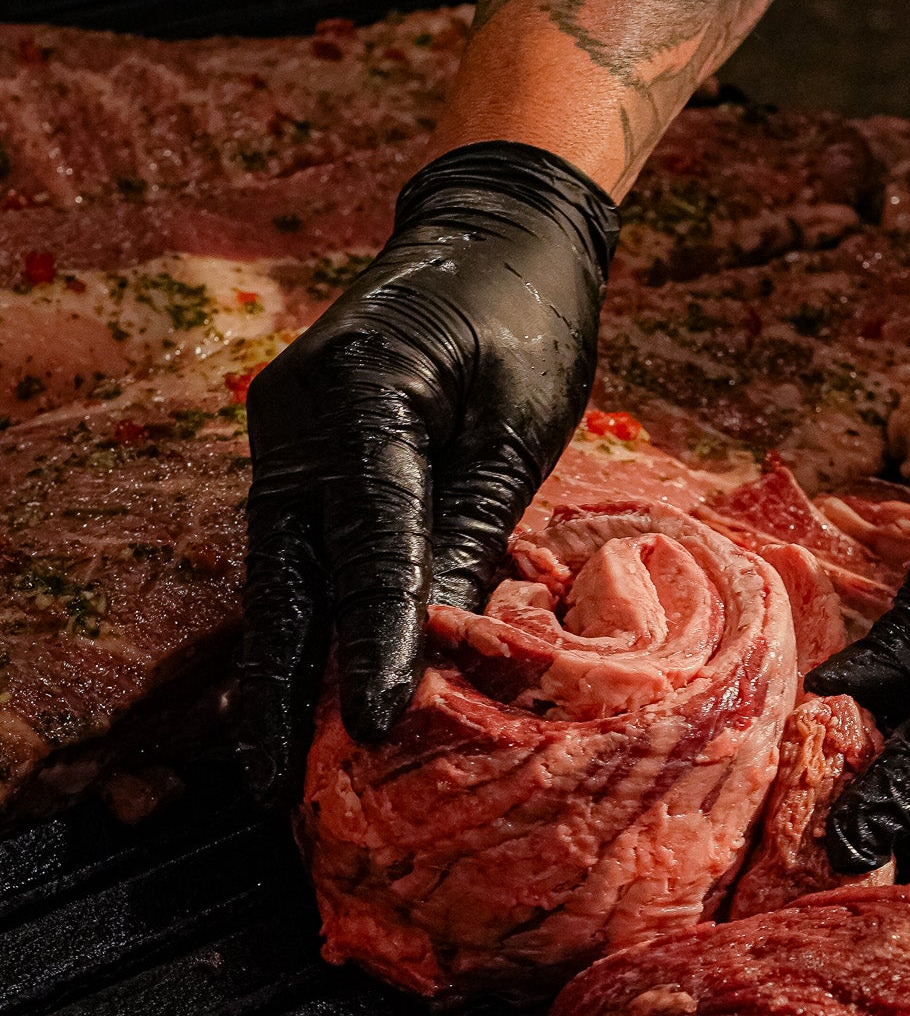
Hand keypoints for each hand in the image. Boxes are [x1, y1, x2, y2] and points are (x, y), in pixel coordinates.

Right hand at [238, 140, 619, 804]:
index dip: (370, 642)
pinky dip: (301, 615)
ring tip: (275, 764)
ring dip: (279, 664)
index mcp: (365, 397)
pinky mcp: (297, 447)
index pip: (368, 545)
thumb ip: (473, 536)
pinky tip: (299, 686)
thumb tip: (442, 650)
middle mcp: (298, 417)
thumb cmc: (529, 320)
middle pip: (286, 574)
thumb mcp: (520, 431)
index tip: (369, 725)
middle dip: (279, 685)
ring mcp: (284, 430)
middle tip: (273, 787)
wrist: (495, 228)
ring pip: (278, 569)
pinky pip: (294, 546)